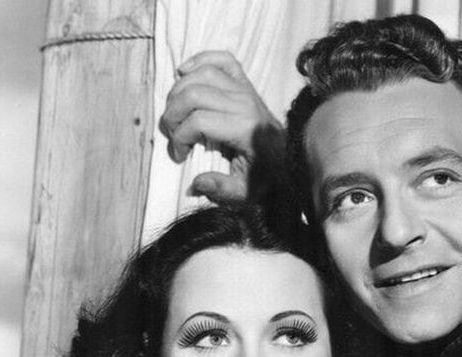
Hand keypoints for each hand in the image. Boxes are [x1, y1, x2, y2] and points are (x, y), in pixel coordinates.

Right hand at [159, 50, 284, 201]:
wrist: (289, 158)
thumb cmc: (266, 176)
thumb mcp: (246, 192)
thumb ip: (222, 189)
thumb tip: (197, 183)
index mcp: (244, 128)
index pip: (198, 120)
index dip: (180, 138)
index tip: (180, 156)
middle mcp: (244, 102)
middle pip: (194, 93)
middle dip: (173, 114)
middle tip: (172, 134)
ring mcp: (245, 89)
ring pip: (202, 73)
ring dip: (179, 90)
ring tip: (175, 113)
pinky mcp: (245, 82)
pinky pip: (222, 59)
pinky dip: (200, 60)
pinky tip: (185, 72)